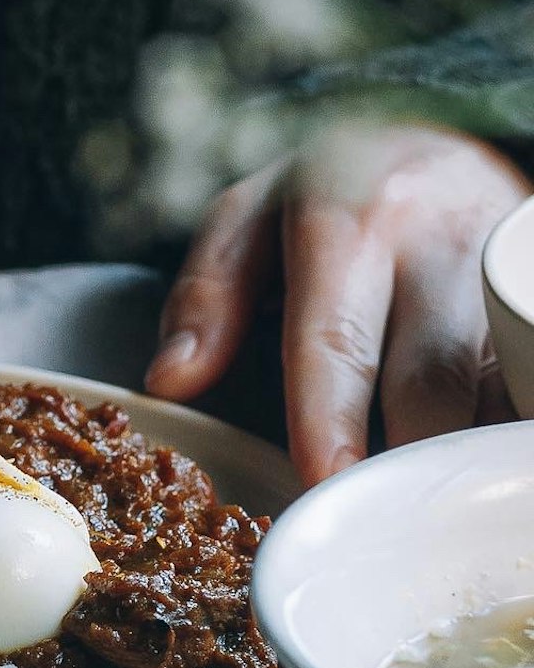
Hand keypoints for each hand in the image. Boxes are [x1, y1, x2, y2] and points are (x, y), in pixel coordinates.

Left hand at [144, 123, 531, 486]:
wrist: (432, 138)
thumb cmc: (327, 194)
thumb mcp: (245, 221)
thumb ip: (205, 297)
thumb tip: (170, 379)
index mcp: (350, 218)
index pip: (336, 333)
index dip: (330, 413)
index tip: (324, 480)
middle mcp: (439, 240)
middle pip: (433, 374)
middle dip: (408, 461)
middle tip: (379, 529)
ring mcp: (508, 269)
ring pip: (500, 383)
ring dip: (471, 457)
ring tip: (440, 519)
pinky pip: (532, 375)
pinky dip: (510, 430)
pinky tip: (492, 476)